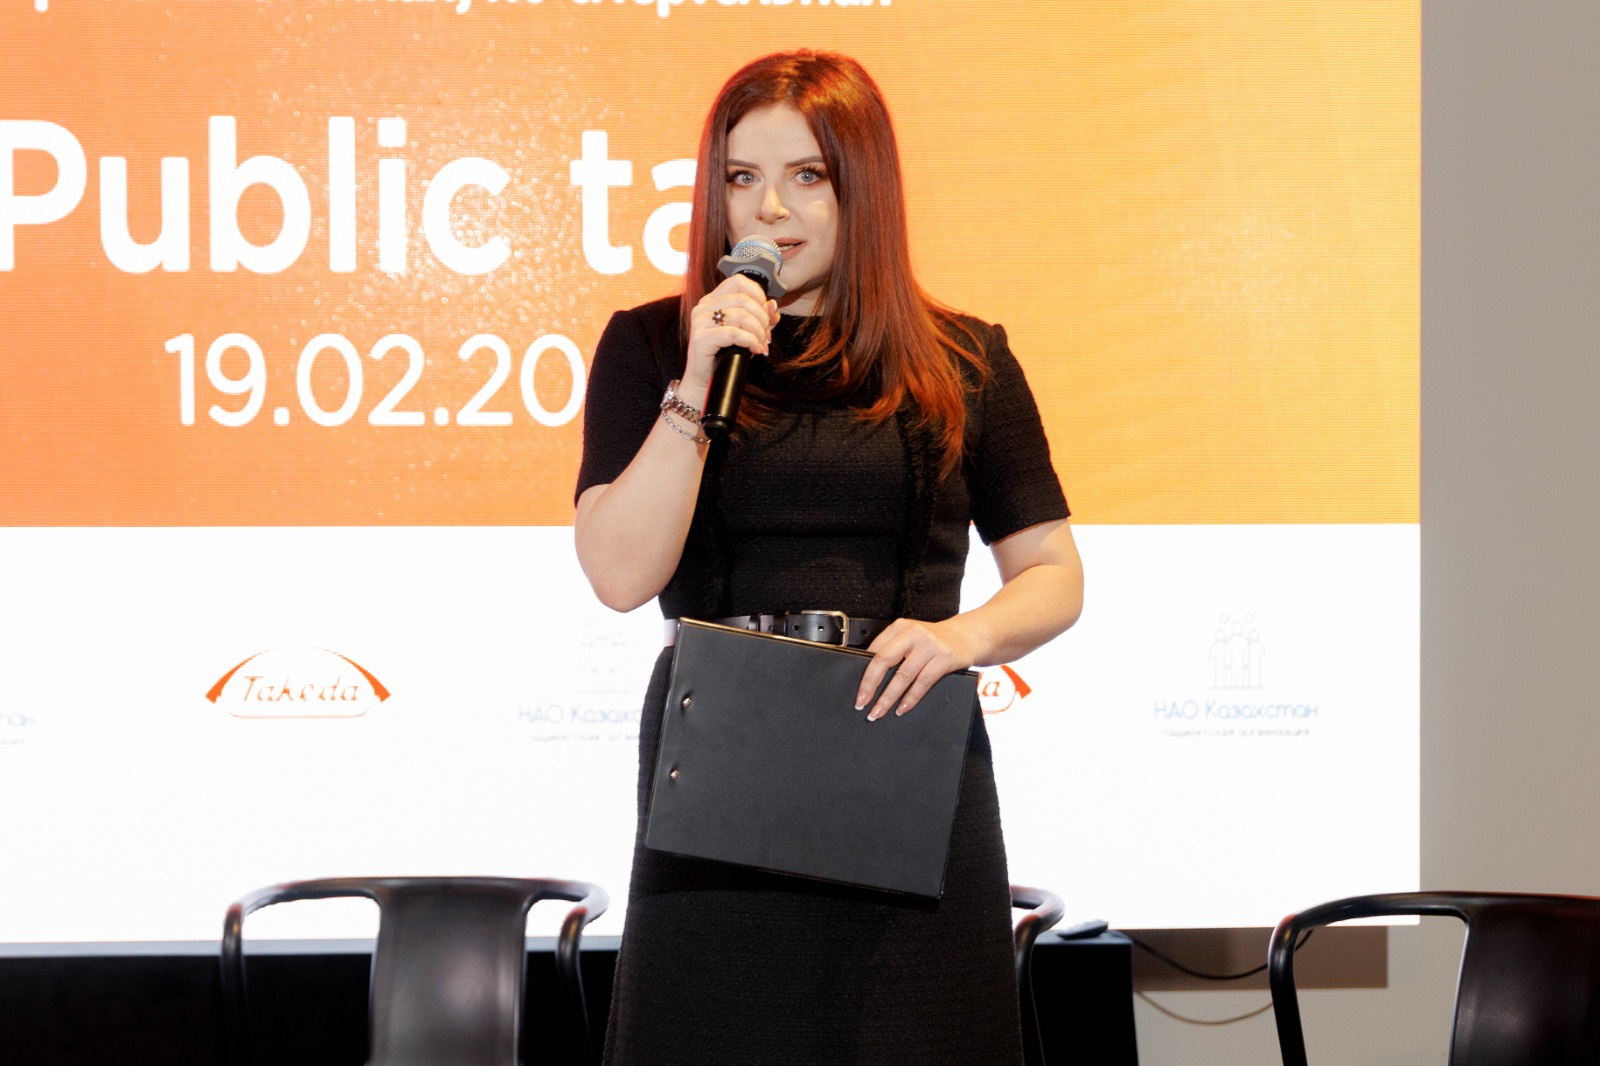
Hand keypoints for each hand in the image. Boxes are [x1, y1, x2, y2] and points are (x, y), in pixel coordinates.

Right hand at [684, 275, 778, 400]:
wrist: (704, 381)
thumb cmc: (724, 355)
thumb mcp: (746, 332)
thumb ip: (759, 318)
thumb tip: (773, 305)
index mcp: (712, 300)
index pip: (738, 282)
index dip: (758, 295)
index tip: (766, 314)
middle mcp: (704, 307)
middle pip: (743, 299)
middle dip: (762, 319)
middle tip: (767, 336)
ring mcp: (700, 321)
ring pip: (741, 315)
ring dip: (758, 332)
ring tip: (761, 345)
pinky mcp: (701, 338)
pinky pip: (733, 333)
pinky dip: (750, 341)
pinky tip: (755, 349)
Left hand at [855, 618, 983, 720]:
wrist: (969, 635)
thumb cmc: (936, 640)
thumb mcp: (913, 637)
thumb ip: (894, 650)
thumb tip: (870, 677)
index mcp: (901, 627)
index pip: (875, 650)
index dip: (864, 673)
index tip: (857, 691)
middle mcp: (914, 633)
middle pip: (884, 660)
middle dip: (870, 685)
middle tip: (862, 703)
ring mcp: (930, 645)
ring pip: (903, 675)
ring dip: (888, 697)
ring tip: (878, 711)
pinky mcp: (944, 658)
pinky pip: (923, 682)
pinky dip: (911, 698)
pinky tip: (902, 708)